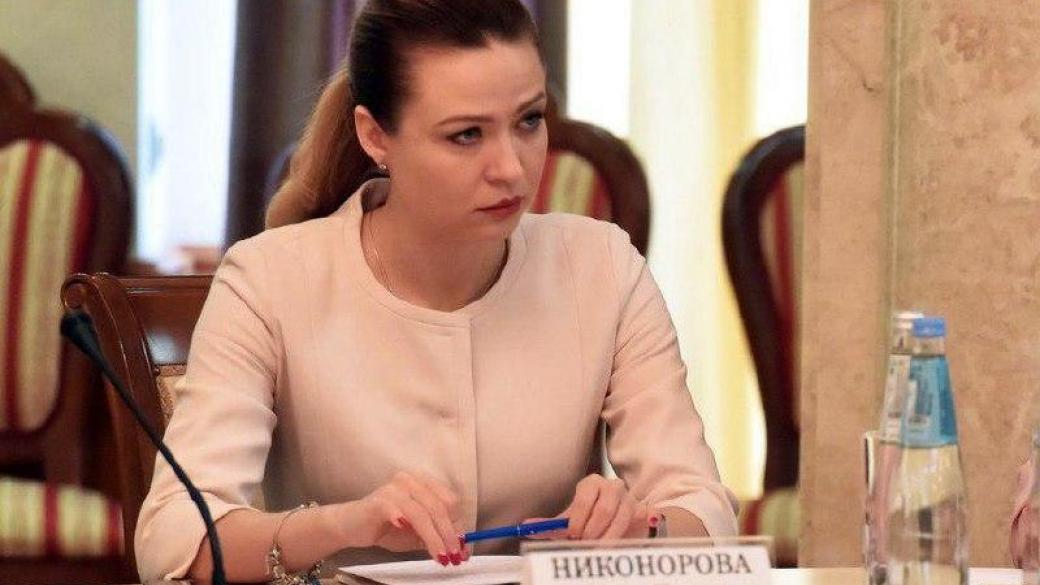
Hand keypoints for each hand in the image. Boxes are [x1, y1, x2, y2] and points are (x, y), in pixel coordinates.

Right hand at [352, 471, 468, 564]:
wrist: (351, 526)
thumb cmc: (387, 527)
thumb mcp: (418, 532)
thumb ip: (438, 535)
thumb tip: (462, 550)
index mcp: (424, 483)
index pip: (449, 501)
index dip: (458, 524)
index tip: (462, 547)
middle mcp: (411, 481)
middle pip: (439, 507)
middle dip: (449, 534)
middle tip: (454, 556)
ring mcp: (395, 489)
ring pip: (423, 513)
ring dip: (434, 538)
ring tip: (440, 556)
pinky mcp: (380, 501)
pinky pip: (399, 512)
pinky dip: (408, 523)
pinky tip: (410, 533)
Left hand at [528, 474, 656, 540]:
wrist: (617, 520)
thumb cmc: (590, 518)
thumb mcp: (571, 520)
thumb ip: (551, 525)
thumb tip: (526, 526)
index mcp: (592, 483)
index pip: (585, 499)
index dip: (578, 520)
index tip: (572, 535)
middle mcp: (613, 486)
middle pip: (605, 509)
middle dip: (592, 530)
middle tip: (583, 544)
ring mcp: (630, 498)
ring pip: (621, 518)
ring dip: (607, 537)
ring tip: (596, 548)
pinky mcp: (644, 510)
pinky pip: (644, 518)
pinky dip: (632, 531)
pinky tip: (620, 542)